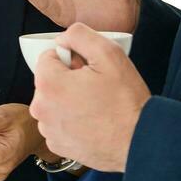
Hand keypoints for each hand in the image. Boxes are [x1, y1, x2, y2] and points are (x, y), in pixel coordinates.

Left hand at [28, 23, 151, 171]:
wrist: (139, 141)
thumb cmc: (125, 102)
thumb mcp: (109, 54)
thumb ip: (79, 35)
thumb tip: (62, 38)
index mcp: (48, 83)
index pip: (48, 57)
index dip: (71, 60)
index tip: (89, 71)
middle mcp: (41, 107)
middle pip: (49, 80)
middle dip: (68, 80)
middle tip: (95, 89)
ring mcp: (48, 129)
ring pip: (53, 102)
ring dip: (68, 101)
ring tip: (95, 107)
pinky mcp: (56, 145)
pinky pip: (58, 123)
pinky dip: (71, 121)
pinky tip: (91, 122)